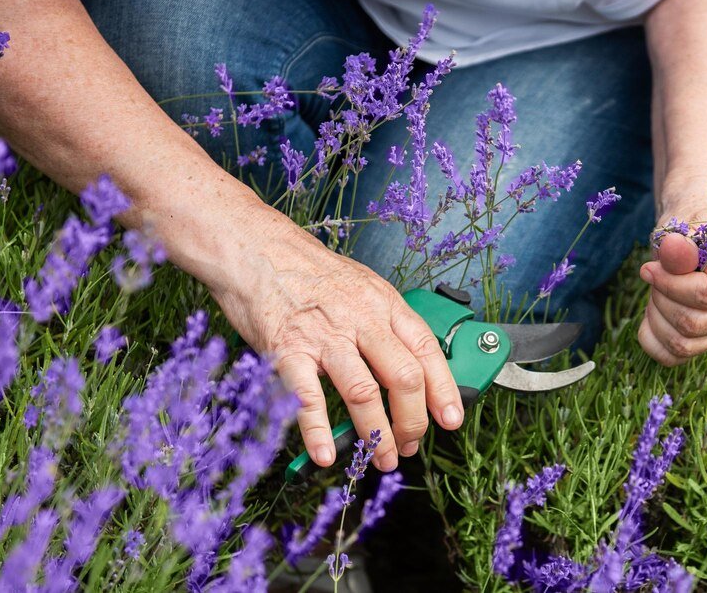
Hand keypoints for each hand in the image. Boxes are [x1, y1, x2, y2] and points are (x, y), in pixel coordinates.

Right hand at [209, 211, 463, 471]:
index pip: (426, 349)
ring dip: (376, 434)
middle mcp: (361, 319)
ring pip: (364, 393)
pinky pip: (308, 398)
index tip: (451, 418)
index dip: (443, 388)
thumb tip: (411, 362)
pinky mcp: (287, 350)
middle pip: (404, 377)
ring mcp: (324, 336)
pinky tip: (326, 455)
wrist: (255, 249)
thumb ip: (385, 322)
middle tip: (409, 444)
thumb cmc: (308, 271)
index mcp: (383, 304)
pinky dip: (318, 432)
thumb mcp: (362, 285)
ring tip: (379, 457)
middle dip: (413, 421)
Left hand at [637, 214, 706, 365]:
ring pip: (685, 344)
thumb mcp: (684, 225)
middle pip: (695, 323)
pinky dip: (654, 341)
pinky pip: (677, 357)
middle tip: (653, 276)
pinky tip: (650, 316)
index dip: (670, 285)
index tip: (648, 269)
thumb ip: (679, 242)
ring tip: (655, 293)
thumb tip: (673, 249)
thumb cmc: (691, 225)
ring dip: (657, 319)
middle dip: (661, 300)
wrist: (698, 233)